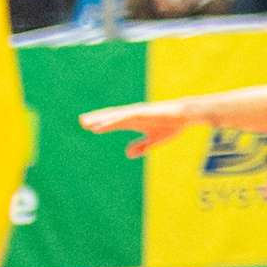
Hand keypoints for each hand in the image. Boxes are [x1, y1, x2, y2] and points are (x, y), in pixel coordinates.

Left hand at [82, 100, 196, 157]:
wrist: (185, 116)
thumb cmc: (172, 126)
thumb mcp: (154, 141)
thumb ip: (141, 146)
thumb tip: (127, 154)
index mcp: (135, 122)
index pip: (114, 123)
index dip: (102, 125)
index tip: (89, 128)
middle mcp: (133, 116)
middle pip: (110, 117)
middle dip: (96, 119)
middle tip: (81, 121)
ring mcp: (136, 114)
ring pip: (114, 116)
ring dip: (101, 119)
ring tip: (87, 122)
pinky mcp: (141, 113)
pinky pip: (124, 118)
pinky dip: (112, 121)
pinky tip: (103, 124)